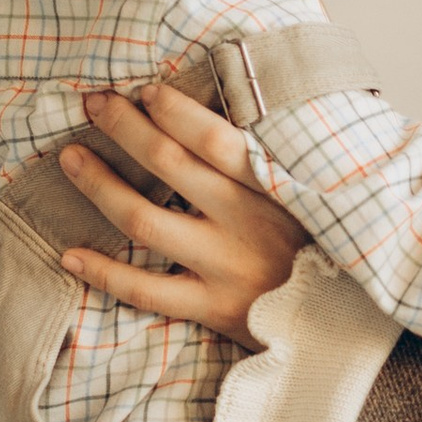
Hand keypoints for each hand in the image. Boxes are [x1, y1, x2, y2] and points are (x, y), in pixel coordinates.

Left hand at [55, 84, 312, 342]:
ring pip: (146, 220)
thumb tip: (282, 115)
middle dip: (126, 127)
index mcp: (277, 189)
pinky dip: (104, 271)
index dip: (176, 111)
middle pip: (170, 164)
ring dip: (101, 185)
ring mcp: (227, 268)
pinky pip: (145, 290)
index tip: (145, 89)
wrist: (351, 332)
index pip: (218, 140)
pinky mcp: (213, 308)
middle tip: (93, 102)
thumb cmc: (331, 252)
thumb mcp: (328, 197)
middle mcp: (247, 225)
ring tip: (71, 158)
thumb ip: (289, 160)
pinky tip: (71, 254)